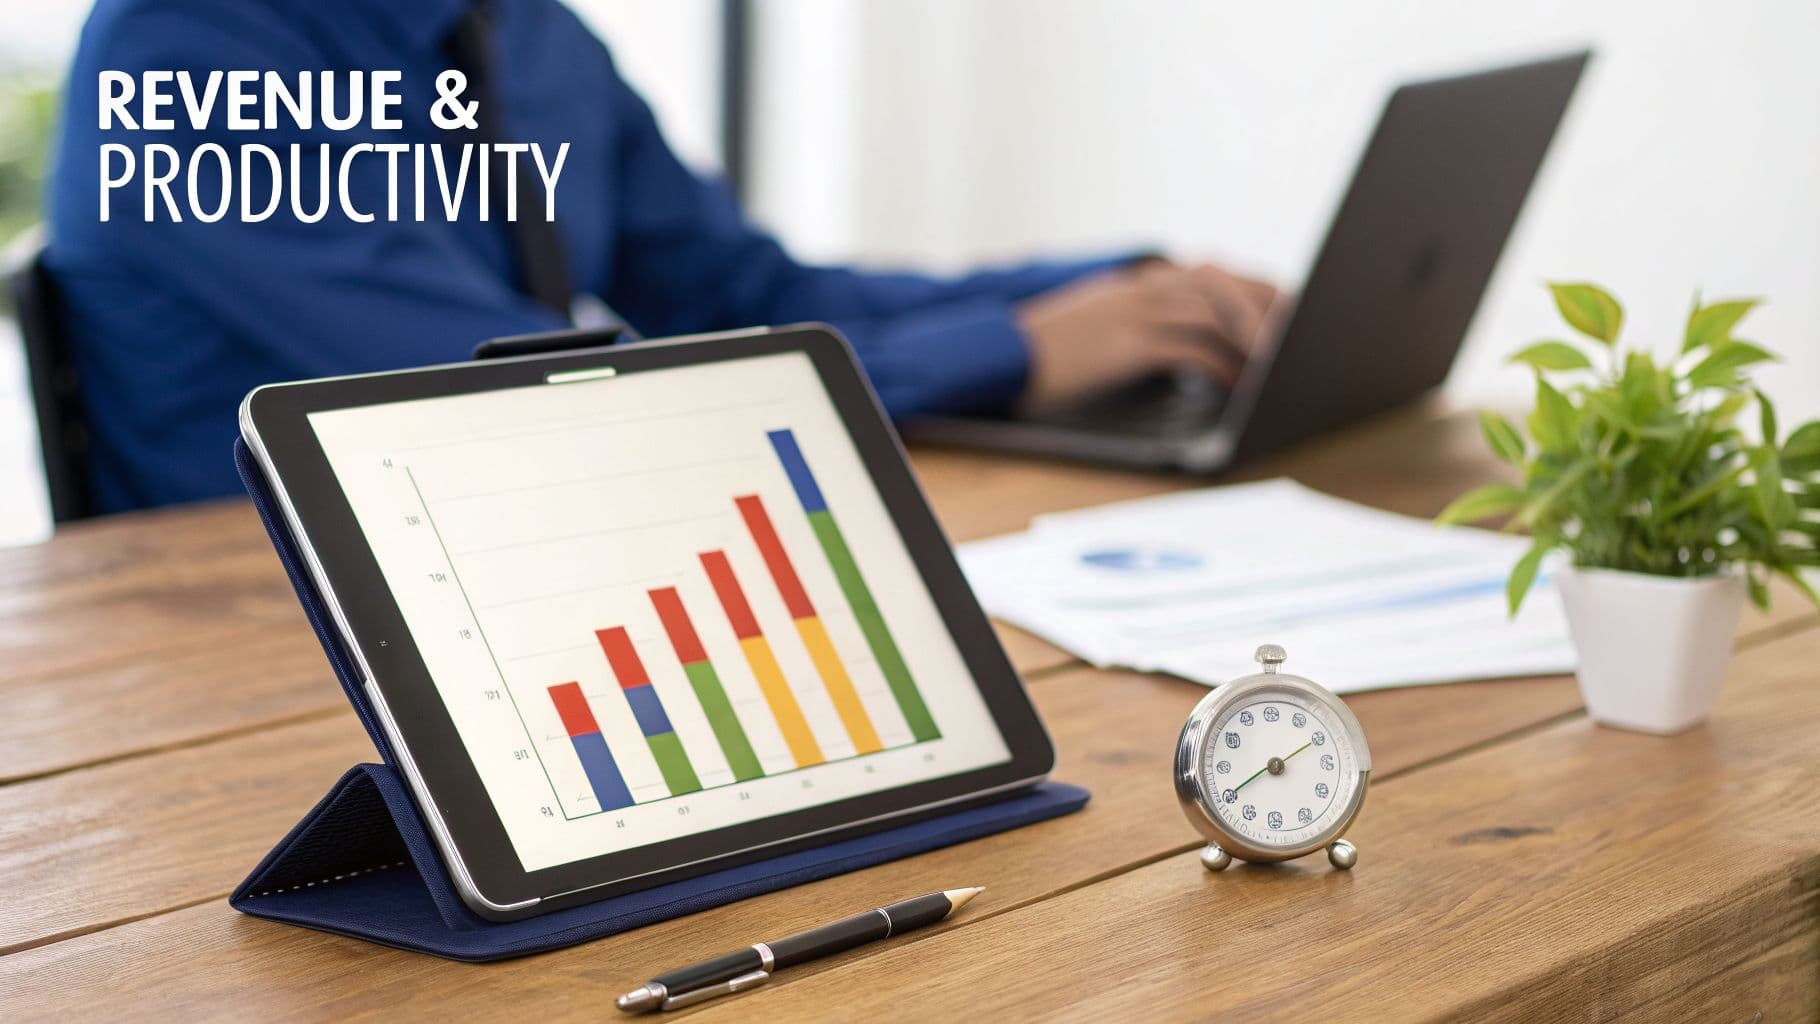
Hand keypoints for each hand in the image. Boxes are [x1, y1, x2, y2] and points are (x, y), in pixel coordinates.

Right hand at [1014, 259, 1278, 413]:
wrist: (1002, 354)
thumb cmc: (1049, 351)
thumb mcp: (1098, 321)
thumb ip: (1140, 319)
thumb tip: (1181, 338)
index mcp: (1140, 283)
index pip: (1213, 276)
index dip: (1255, 290)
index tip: (1287, 306)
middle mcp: (1144, 289)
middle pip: (1225, 287)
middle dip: (1270, 307)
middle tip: (1305, 330)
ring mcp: (1136, 313)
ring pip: (1216, 314)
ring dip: (1255, 339)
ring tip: (1284, 361)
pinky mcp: (1129, 343)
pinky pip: (1192, 349)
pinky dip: (1224, 366)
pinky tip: (1242, 385)